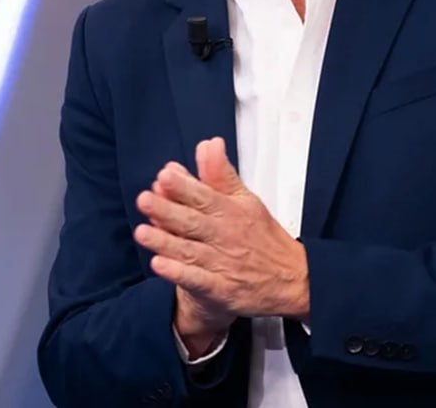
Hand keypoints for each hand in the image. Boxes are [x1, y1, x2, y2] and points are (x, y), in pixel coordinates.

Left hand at [135, 137, 309, 322]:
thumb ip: (221, 174)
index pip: (204, 195)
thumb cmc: (263, 237)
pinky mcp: (221, 289)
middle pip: (193, 221)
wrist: (292, 279)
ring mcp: (223, 263)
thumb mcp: (246, 200)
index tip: (166, 175)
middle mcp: (225, 236)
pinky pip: (197, 280)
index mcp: (231, 212)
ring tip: (143, 232)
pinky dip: (178, 274)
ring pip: (190, 250)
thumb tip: (209, 145)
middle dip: (168, 210)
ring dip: (165, 242)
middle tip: (146, 199)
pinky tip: (160, 265)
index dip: (184, 186)